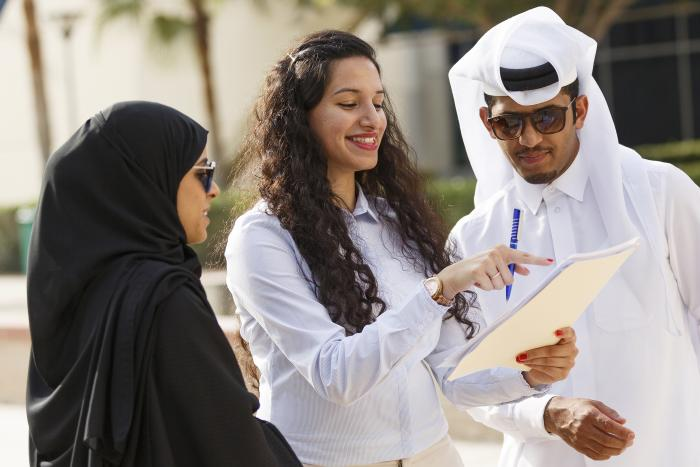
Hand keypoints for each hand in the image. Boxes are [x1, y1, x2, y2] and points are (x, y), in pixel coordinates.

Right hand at [438, 245, 552, 298]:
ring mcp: (487, 261)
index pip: (522, 256)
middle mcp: (496, 253)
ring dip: (492, 286)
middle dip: (500, 282)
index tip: (550, 261)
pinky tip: (477, 281)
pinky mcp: (479, 271)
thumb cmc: (477, 270)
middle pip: (511, 279)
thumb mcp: (494, 266)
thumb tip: (527, 271)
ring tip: (482, 279)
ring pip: (502, 285)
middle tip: (488, 276)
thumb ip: (511, 267)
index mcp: (501, 250)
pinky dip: (485, 288)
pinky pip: (492, 288)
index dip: (537, 260)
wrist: (455, 274)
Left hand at [520, 327, 577, 385]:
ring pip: (549, 361)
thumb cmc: (543, 349)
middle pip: (554, 350)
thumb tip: (525, 334)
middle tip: (523, 353)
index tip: (556, 332)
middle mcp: (572, 350)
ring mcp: (569, 363)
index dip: (564, 332)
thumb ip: (542, 336)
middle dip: (536, 352)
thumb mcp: (543, 341)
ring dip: (533, 360)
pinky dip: (535, 366)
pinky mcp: (563, 374)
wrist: (542, 369)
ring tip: (522, 359)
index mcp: (569, 338)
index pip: (570, 333)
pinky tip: (528, 364)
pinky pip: (548, 369)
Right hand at [544, 397, 634, 460]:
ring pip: (603, 450)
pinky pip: (595, 455)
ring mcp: (580, 438)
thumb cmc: (576, 408)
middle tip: (629, 441)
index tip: (631, 434)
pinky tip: (611, 451)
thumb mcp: (593, 403)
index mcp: (589, 415)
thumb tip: (623, 421)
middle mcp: (584, 427)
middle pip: (607, 440)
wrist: (556, 415)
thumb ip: (609, 412)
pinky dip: (606, 455)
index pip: (609, 426)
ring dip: (617, 450)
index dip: (623, 432)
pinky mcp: (578, 446)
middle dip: (623, 443)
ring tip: (622, 446)